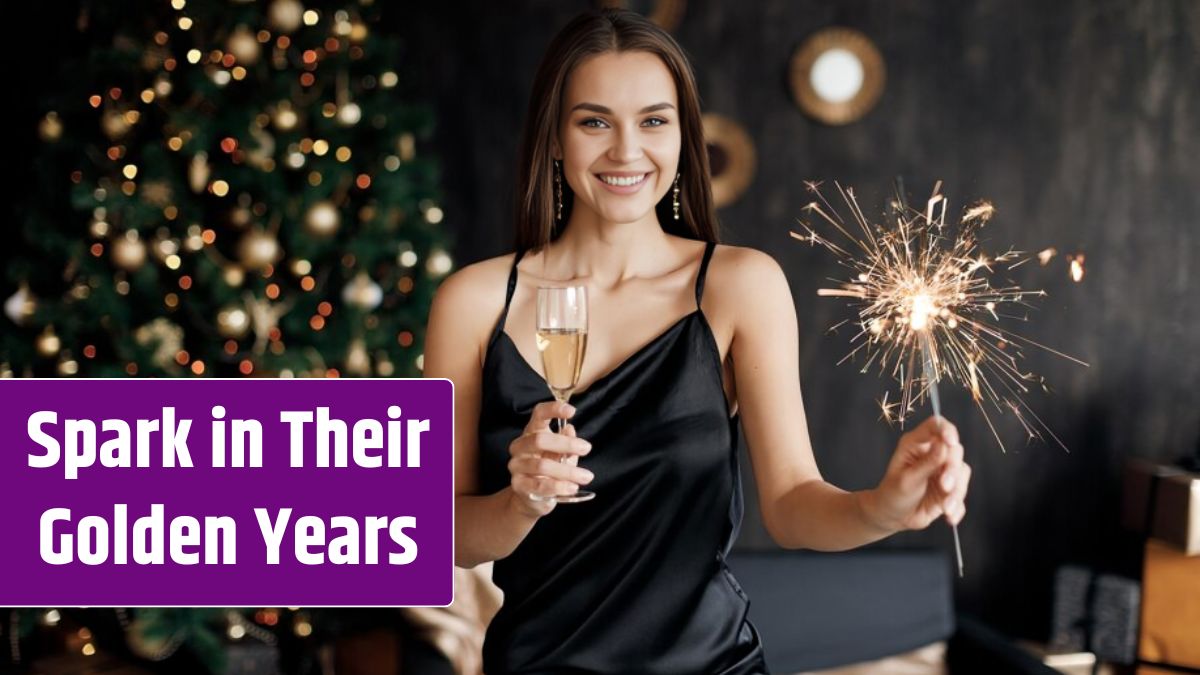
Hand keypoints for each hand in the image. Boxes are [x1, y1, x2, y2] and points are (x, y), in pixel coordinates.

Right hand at [506, 400, 593, 517]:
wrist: (532, 497)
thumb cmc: (550, 470)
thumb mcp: (562, 455)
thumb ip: (567, 444)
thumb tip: (570, 429)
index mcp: (532, 432)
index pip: (538, 414)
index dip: (553, 409)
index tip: (571, 411)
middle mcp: (520, 446)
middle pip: (539, 440)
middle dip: (566, 444)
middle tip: (586, 448)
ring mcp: (516, 466)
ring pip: (542, 465)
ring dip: (568, 471)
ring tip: (586, 476)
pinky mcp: (518, 485)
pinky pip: (540, 485)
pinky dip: (559, 486)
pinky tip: (572, 487)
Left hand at [865, 416, 970, 531]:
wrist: (892, 517)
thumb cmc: (893, 494)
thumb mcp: (908, 479)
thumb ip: (927, 463)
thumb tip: (944, 444)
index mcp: (916, 444)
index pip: (936, 426)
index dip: (946, 430)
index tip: (950, 442)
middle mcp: (932, 454)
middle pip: (955, 451)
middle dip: (953, 470)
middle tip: (944, 486)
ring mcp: (943, 471)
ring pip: (962, 473)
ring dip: (957, 492)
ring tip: (945, 507)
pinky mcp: (950, 488)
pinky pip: (962, 495)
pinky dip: (957, 507)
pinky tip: (949, 517)